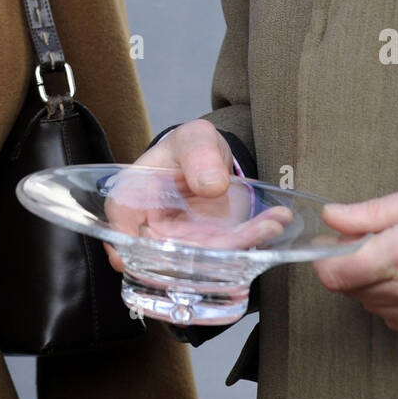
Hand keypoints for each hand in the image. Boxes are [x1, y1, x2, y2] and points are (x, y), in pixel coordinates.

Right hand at [104, 120, 277, 274]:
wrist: (215, 162)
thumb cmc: (192, 148)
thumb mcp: (194, 140)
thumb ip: (199, 155)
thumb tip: (210, 186)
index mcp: (137, 195)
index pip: (120, 219)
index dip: (122, 241)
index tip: (129, 259)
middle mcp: (155, 227)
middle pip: (165, 251)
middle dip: (200, 255)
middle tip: (238, 241)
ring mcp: (184, 245)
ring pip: (203, 258)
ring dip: (238, 248)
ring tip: (271, 224)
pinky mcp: (211, 251)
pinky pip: (230, 253)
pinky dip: (254, 241)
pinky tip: (276, 222)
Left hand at [312, 177, 397, 339]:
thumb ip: (369, 212)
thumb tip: (332, 217)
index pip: (335, 275)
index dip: (325, 259)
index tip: (330, 244)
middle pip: (352, 292)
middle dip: (349, 267)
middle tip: (365, 240)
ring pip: (376, 309)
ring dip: (372, 285)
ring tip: (395, 255)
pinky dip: (397, 302)